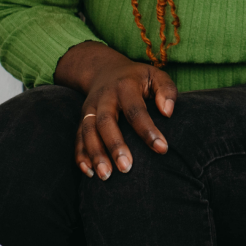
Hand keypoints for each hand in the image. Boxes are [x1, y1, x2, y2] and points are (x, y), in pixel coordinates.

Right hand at [53, 41, 176, 179]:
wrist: (104, 69)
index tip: (162, 149)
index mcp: (125, 87)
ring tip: (106, 176)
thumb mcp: (155, 76)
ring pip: (88, 132)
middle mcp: (104, 98)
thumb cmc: (138, 78)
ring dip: (95, 154)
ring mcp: (89, 109)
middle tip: (126, 168)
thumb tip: (168, 112)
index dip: (148, 130)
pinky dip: (80, 156)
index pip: (135, 110)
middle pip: (105, 122)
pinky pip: (77, 138)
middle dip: (114, 145)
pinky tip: (89, 173)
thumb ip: (166, 90)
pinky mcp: (82, 119)